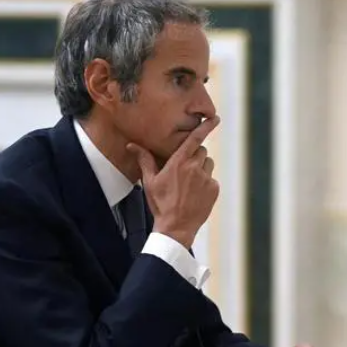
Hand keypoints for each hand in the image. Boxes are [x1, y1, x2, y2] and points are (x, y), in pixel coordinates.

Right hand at [126, 116, 219, 248]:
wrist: (175, 228)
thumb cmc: (160, 204)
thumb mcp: (149, 181)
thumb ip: (144, 160)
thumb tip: (131, 145)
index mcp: (179, 162)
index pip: (195, 138)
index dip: (205, 126)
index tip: (214, 118)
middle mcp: (194, 168)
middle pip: (201, 151)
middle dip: (194, 156)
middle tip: (183, 170)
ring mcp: (206, 179)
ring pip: (208, 163)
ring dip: (201, 168)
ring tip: (189, 183)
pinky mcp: (214, 189)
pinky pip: (212, 179)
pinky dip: (206, 183)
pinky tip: (195, 193)